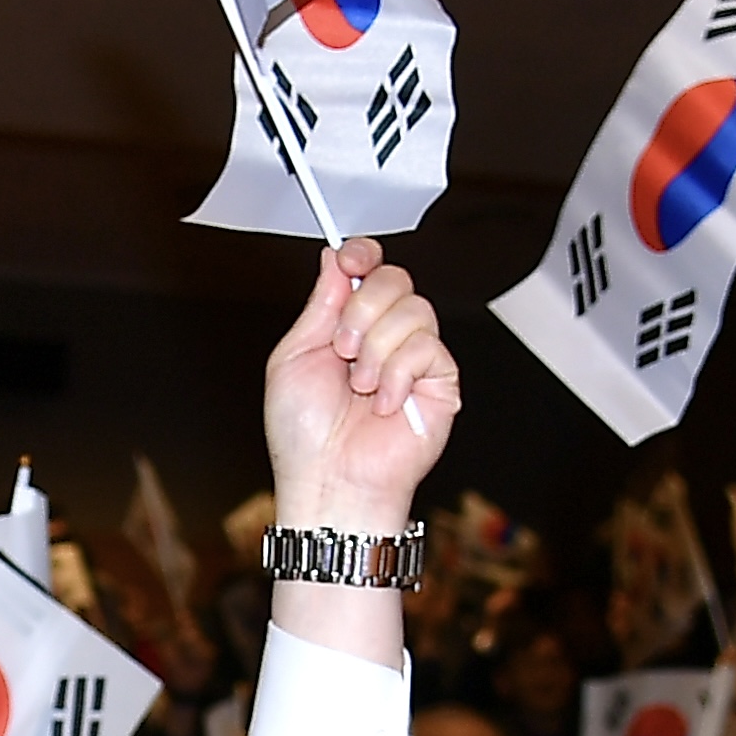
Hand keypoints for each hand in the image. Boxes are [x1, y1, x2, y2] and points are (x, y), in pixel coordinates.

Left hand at [260, 243, 463, 664]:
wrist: (328, 482)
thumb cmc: (304, 435)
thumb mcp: (295, 356)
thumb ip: (320, 305)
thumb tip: (334, 259)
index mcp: (349, 327)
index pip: (370, 269)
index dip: (363, 254)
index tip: (350, 259)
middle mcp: (384, 337)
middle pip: (395, 278)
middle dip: (362, 311)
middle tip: (343, 351)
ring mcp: (415, 359)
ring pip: (413, 309)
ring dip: (376, 349)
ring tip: (361, 387)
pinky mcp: (440, 382)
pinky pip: (428, 347)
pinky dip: (398, 374)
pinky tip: (384, 403)